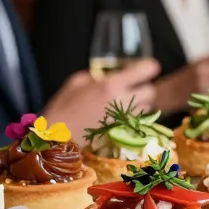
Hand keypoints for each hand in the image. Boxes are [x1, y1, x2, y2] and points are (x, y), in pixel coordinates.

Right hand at [45, 59, 159, 140]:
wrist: (57, 140)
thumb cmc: (62, 110)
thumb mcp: (75, 83)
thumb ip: (95, 77)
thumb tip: (105, 77)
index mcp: (111, 85)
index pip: (146, 70)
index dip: (149, 68)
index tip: (145, 69)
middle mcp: (123, 101)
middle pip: (151, 91)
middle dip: (144, 90)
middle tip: (132, 90)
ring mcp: (125, 120)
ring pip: (147, 109)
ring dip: (140, 105)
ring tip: (122, 106)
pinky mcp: (124, 135)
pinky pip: (139, 124)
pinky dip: (134, 120)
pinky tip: (119, 120)